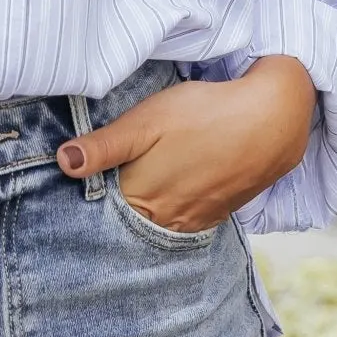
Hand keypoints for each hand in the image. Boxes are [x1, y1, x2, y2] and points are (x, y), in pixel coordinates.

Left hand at [55, 56, 315, 232]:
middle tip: (105, 184)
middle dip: (115, 207)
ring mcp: (195, 220)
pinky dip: (173, 209)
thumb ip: (104, 145)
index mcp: (142, 199)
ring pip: (158, 222)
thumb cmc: (205, 114)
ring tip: (142, 182)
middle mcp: (167, 220)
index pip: (103, 210)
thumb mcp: (146, 120)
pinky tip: (173, 187)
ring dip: (146, 209)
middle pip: (130, 219)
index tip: (75, 190)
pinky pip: (185, 220)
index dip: (90, 198)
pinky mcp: (218, 214)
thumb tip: (63, 162)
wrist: (273, 120)